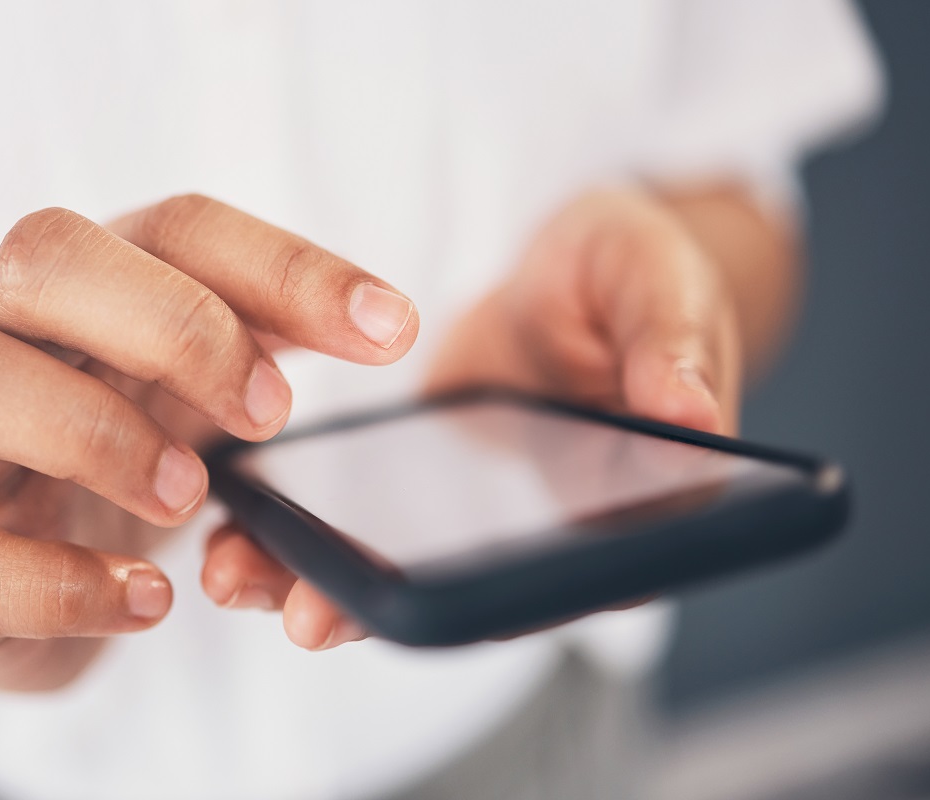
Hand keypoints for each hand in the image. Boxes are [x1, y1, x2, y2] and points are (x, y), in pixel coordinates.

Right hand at [0, 196, 418, 688]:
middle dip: (173, 325)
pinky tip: (148, 599)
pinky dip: (63, 584)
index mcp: (103, 289)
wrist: (17, 568)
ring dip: (95, 435)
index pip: (179, 230)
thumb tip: (388, 324)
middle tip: (273, 414)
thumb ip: (276, 345)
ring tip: (190, 495)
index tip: (392, 330)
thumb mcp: (206, 384)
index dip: (284, 267)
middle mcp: (18, 342)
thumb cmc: (130, 449)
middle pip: (44, 255)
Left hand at [200, 189, 741, 650]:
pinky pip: (370, 530)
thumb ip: (672, 341)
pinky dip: (305, 535)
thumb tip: (692, 413)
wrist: (567, 273)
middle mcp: (563, 537)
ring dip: (328, 583)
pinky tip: (237, 527)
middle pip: (482, 598)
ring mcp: (490, 527)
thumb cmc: (629, 273)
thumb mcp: (658, 281)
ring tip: (238, 576)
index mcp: (651, 503)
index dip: (509, 599)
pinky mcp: (430, 500)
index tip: (422, 603)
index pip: (590, 577)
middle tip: (307, 616)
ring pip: (413, 576)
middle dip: (387, 608)